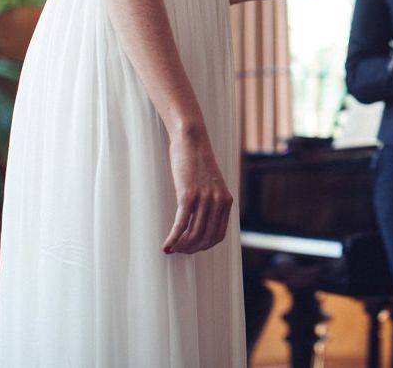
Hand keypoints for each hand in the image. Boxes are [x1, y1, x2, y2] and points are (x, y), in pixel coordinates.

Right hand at [163, 127, 233, 254]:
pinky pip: (181, 224)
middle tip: (179, 250)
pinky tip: (166, 245)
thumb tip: (199, 225)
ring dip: (182, 246)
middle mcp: (218, 201)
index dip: (204, 246)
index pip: (218, 235)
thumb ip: (212, 202)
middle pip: (206, 238)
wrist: (191, 140)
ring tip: (173, 248)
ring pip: (193, 234)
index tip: (192, 248)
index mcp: (226, 200)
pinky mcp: (188, 195)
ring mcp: (204, 199)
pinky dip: (173, 238)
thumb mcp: (212, 184)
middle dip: (191, 249)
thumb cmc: (197, 162)